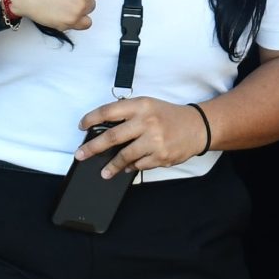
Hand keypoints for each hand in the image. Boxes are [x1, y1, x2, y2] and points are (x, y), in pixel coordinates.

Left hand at [79, 96, 210, 175]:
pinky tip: (129, 167)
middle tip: (81, 155)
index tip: (82, 126)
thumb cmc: (169, 116)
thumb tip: (104, 130)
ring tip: (103, 172)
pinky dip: (132, 167)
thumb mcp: (148, 106)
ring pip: (125, 156)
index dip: (92, 118)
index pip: (110, 111)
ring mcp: (154, 140)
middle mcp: (147, 121)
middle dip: (93, 148)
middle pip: (112, 137)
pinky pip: (139, 165)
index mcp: (141, 105)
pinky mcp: (160, 156)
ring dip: (111, 166)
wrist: (197, 127)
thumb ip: (128, 115)